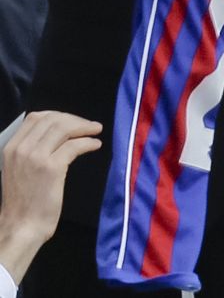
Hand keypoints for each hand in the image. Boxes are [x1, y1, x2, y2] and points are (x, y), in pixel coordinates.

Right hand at [0, 112, 101, 283]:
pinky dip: (88, 142)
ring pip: (64, 128)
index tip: (73, 120)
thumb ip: (31, 150)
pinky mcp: (51, 168)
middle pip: (52, 119)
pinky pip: (74, 145)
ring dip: (84, 126)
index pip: (35, 117)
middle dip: (75, 119)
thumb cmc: (23, 201)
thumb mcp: (19, 169)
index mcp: (10, 147)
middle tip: (90, 125)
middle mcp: (21, 149)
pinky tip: (95, 145)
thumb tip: (55, 134)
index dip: (58, 115)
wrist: (21, 226)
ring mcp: (35, 157)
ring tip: (96, 131)